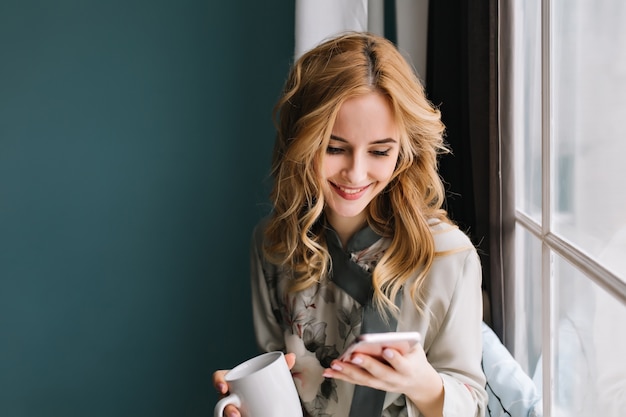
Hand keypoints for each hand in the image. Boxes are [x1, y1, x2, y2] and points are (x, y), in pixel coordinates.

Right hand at [212, 353, 296, 416]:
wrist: (269, 404)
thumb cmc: (263, 386)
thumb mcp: (270, 375)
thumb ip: (279, 366)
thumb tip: (292, 357)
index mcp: (234, 381)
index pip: (219, 377)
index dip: (218, 381)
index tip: (223, 387)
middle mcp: (230, 395)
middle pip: (222, 400)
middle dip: (227, 408)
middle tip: (236, 414)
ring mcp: (232, 408)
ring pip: (225, 413)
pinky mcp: (238, 416)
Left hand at [322, 345, 443, 416]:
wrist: (418, 383)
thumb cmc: (414, 361)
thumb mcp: (415, 349)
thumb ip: (403, 342)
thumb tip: (385, 336)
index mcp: (408, 370)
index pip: (401, 365)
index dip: (394, 358)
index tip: (386, 350)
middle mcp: (395, 380)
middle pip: (380, 373)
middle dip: (366, 365)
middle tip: (354, 356)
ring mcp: (383, 385)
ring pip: (364, 380)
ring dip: (348, 372)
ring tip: (335, 364)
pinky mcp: (373, 385)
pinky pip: (356, 381)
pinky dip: (342, 376)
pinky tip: (330, 372)